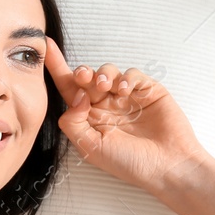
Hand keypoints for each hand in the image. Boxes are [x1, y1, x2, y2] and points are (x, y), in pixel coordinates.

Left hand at [43, 36, 213, 192]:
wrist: (168, 166)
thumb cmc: (131, 163)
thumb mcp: (91, 148)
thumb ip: (73, 122)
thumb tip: (75, 96)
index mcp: (90, 118)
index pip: (69, 90)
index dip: (57, 68)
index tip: (46, 48)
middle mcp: (106, 106)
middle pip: (87, 78)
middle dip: (81, 73)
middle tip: (83, 77)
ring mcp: (127, 97)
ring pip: (108, 72)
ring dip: (103, 74)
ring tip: (106, 87)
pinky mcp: (147, 91)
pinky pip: (132, 74)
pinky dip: (127, 77)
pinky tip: (126, 90)